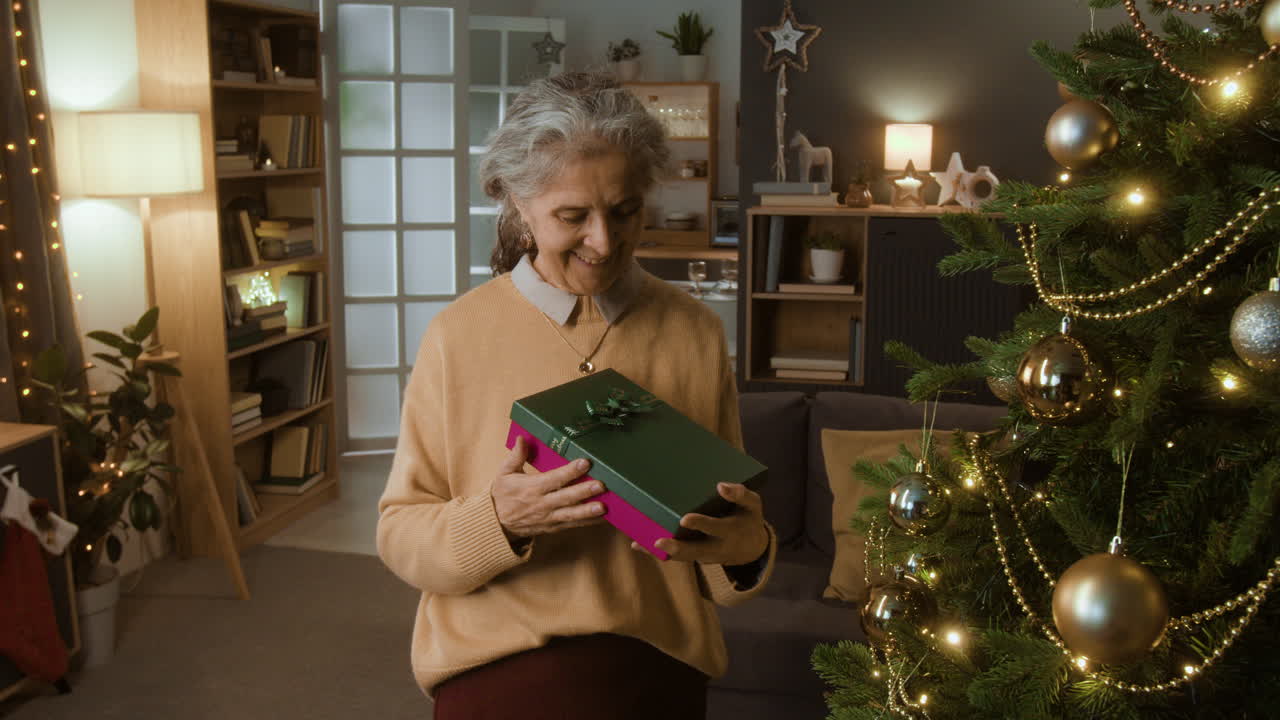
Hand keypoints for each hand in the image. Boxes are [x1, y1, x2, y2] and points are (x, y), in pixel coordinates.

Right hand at [492, 436, 607, 539]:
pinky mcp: (552, 527)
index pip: (553, 479)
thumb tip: (522, 438)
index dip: (569, 472)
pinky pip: (572, 525)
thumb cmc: (502, 495)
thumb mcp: (504, 473)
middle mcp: (541, 503)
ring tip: (603, 507)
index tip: (584, 463)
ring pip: (570, 514)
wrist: (495, 524)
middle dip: (584, 491)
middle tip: (601, 485)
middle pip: (566, 497)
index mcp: (531, 488)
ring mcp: (548, 517)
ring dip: (588, 511)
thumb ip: (516, 456)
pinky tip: (602, 518)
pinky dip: (587, 522)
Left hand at [635, 482, 768, 565]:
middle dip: (677, 548)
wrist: (751, 548)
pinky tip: (638, 544)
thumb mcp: (753, 505)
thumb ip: (741, 494)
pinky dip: (656, 552)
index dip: (701, 524)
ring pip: (681, 557)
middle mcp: (715, 547)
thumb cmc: (748, 519)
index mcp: (730, 532)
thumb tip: (721, 485)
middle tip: (658, 542)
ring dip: (661, 552)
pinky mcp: (694, 556)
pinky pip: (675, 556)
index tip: (685, 518)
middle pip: (694, 551)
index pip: (715, 528)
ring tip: (640, 543)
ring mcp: (703, 555)